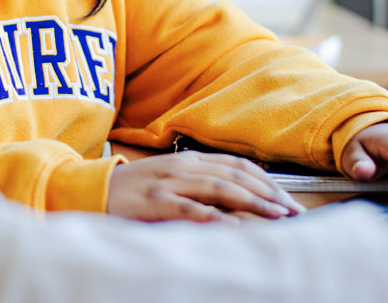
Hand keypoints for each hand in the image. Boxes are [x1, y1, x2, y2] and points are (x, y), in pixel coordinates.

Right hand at [106, 151, 304, 222]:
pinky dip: (216, 217)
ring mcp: (170, 183)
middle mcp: (184, 167)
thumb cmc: (136, 191)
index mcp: (190, 160)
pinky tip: (236, 226)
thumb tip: (240, 204)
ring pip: (221, 188)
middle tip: (295, 212)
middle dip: (270, 194)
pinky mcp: (156, 202)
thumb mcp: (173, 183)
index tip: (290, 200)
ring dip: (253, 202)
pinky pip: (191, 209)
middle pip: (237, 176)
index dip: (268, 181)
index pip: (239, 166)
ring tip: (277, 216)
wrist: (92, 190)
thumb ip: (202, 189)